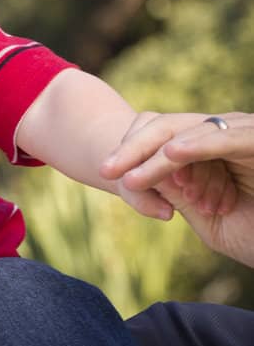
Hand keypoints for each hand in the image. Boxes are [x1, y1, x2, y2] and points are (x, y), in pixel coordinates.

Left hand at [102, 112, 253, 265]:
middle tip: (106, 169)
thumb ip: (178, 194)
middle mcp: (230, 136)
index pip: (163, 137)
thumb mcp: (207, 218)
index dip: (133, 151)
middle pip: (171, 127)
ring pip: (193, 132)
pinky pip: (228, 138)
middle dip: (135, 147)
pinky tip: (171, 155)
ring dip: (159, 152)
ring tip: (128, 171)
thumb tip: (137, 177)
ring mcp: (248, 135)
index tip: (107, 175)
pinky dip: (199, 145)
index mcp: (212, 152)